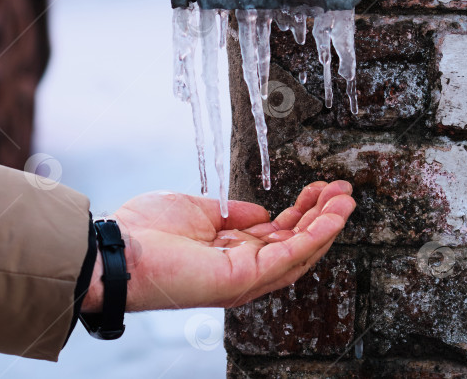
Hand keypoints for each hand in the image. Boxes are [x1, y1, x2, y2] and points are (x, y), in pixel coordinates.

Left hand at [80, 181, 354, 311]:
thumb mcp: (197, 210)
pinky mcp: (243, 278)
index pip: (277, 233)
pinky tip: (331, 216)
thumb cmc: (146, 230)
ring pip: (298, 252)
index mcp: (229, 250)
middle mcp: (241, 267)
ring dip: (325, 224)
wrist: (119, 248)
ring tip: (347, 199)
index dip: (301, 211)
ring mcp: (244, 276)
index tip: (318, 188)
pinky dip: (313, 236)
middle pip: (293, 243)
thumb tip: (261, 211)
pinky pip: (288, 257)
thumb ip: (231, 213)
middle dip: (320, 216)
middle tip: (342, 190)